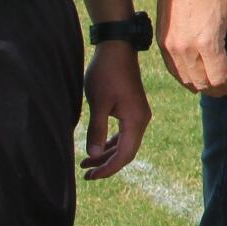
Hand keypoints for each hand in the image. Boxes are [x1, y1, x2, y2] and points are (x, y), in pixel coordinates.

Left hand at [80, 42, 150, 177]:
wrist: (117, 49)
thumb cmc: (106, 74)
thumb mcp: (98, 103)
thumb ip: (97, 130)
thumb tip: (93, 156)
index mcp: (135, 120)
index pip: (125, 155)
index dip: (108, 169)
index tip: (90, 176)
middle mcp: (141, 120)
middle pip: (127, 152)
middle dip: (107, 165)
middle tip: (86, 174)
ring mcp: (138, 115)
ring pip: (124, 143)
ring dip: (107, 155)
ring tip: (86, 164)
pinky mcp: (132, 109)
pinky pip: (124, 133)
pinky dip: (111, 143)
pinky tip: (97, 148)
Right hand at [158, 0, 226, 97]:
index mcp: (207, 42)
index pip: (220, 79)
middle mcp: (185, 49)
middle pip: (203, 85)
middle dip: (220, 89)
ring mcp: (170, 47)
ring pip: (187, 81)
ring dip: (204, 85)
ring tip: (218, 78)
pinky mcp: (161, 43)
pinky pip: (174, 71)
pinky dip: (188, 77)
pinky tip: (200, 70)